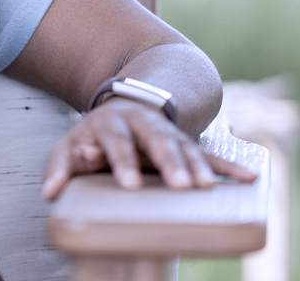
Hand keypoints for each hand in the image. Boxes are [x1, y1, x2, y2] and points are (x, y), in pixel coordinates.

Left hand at [41, 98, 256, 199]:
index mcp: (112, 123)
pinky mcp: (188, 145)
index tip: (129, 184)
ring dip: (198, 167)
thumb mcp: (70, 146)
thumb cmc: (92, 137)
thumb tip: (50, 191)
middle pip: (158, 140)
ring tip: (207, 188)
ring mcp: (168, 133)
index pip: (116, 141)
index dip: (122, 161)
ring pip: (185, 147)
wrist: (123, 108)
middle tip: (180, 185)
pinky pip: (212, 155)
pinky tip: (249, 178)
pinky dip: (230, 166)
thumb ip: (62, 167)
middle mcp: (144, 124)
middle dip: (170, 162)